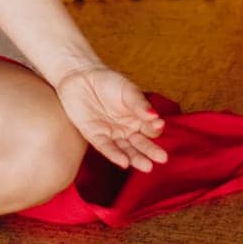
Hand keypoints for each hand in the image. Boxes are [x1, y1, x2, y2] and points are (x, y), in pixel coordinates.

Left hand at [53, 66, 168, 172]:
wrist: (80, 77)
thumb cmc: (107, 81)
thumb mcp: (127, 90)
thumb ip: (139, 104)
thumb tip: (155, 116)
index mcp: (138, 117)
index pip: (151, 128)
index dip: (155, 127)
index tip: (159, 125)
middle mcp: (126, 129)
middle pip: (141, 143)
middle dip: (151, 151)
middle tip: (162, 158)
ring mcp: (112, 134)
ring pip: (126, 150)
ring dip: (136, 159)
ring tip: (147, 166)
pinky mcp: (95, 136)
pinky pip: (106, 148)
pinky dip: (115, 155)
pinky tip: (124, 162)